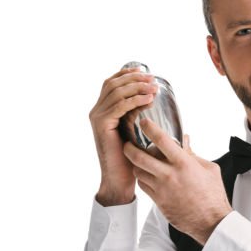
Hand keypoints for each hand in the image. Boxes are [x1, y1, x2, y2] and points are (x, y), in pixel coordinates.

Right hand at [88, 67, 159, 205]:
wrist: (120, 179)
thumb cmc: (130, 158)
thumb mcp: (133, 130)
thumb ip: (136, 114)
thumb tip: (153, 98)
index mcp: (102, 110)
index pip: (111, 83)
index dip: (126, 74)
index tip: (144, 71)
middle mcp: (96, 111)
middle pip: (113, 84)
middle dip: (134, 78)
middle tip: (153, 79)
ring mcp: (97, 117)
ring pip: (117, 92)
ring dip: (137, 87)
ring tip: (154, 88)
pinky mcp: (102, 125)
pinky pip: (119, 106)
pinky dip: (135, 100)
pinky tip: (148, 100)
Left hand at [123, 118, 232, 244]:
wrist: (211, 222)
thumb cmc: (213, 195)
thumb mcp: (209, 169)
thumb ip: (193, 155)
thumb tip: (185, 142)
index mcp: (184, 164)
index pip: (162, 140)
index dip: (150, 128)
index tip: (144, 122)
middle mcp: (170, 175)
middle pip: (139, 157)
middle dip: (129, 148)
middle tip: (127, 143)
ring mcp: (162, 190)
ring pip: (138, 172)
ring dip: (135, 164)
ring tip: (136, 159)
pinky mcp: (158, 202)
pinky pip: (143, 186)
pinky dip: (142, 178)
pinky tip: (145, 174)